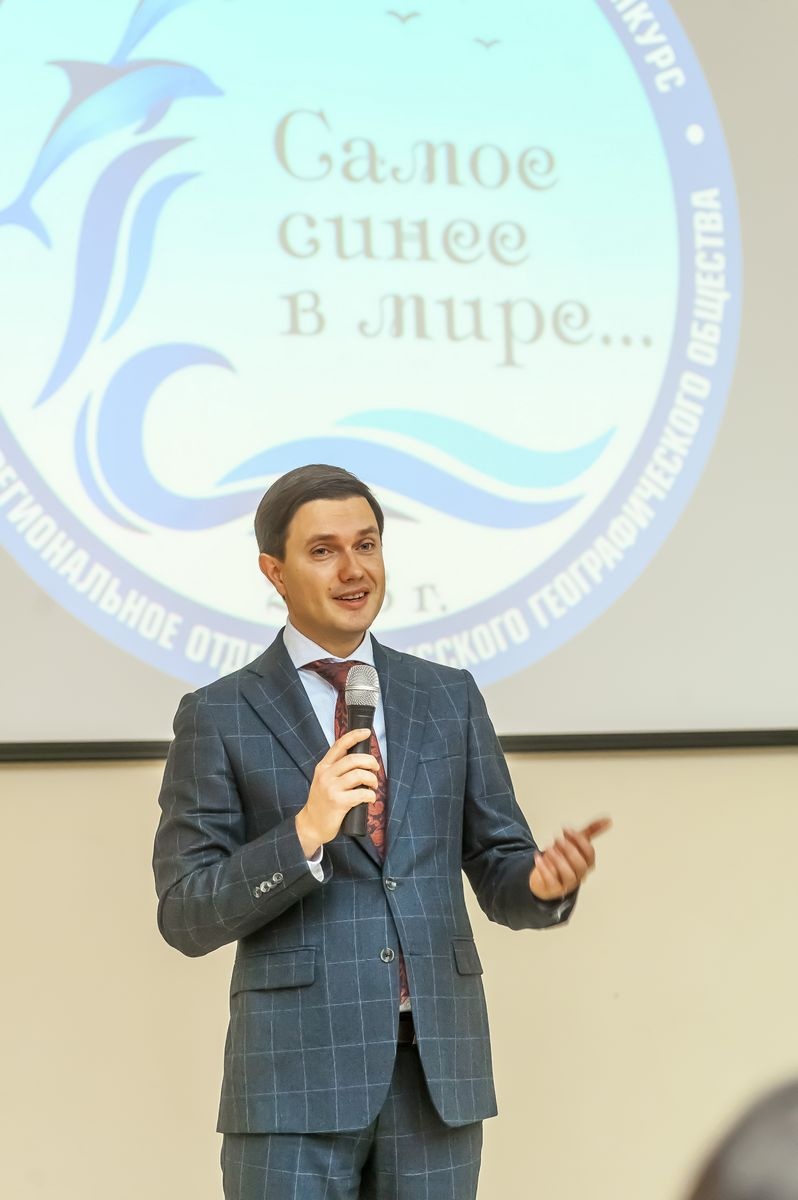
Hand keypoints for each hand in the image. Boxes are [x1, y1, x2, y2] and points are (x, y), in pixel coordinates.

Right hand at [295, 729, 378, 855]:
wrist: (311, 825)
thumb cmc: (322, 802)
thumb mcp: (324, 780)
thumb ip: (337, 769)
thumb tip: (360, 759)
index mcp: (323, 767)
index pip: (339, 745)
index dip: (354, 736)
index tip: (367, 732)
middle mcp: (326, 775)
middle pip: (353, 759)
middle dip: (370, 761)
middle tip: (376, 768)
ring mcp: (331, 788)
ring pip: (359, 775)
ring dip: (372, 779)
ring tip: (373, 786)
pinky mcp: (338, 802)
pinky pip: (361, 793)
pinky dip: (371, 795)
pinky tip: (370, 798)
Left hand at [529, 818, 611, 900]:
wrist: (546, 877)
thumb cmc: (564, 858)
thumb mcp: (576, 842)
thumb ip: (591, 831)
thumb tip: (608, 820)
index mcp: (587, 862)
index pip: (589, 853)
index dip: (579, 840)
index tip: (566, 830)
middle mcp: (580, 874)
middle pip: (581, 864)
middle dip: (569, 850)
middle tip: (558, 839)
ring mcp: (568, 883)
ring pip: (568, 875)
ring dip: (558, 860)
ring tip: (548, 850)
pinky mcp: (554, 889)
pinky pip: (551, 881)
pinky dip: (544, 869)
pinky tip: (539, 858)